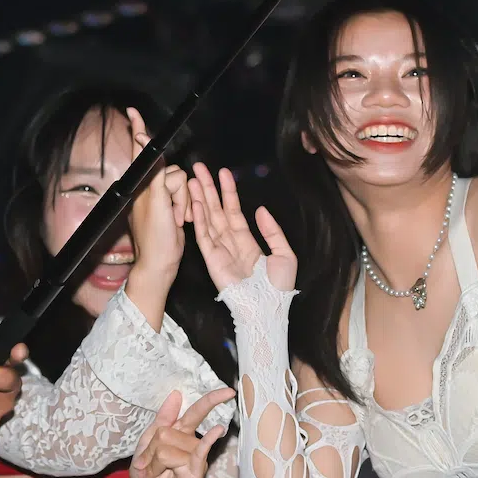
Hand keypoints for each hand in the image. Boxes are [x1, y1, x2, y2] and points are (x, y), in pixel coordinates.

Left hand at [124, 108, 186, 289]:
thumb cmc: (157, 237)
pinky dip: (186, 208)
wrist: (162, 263)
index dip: (138, 129)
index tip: (131, 111)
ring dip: (184, 201)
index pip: (141, 152)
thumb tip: (144, 142)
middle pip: (172, 170)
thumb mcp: (157, 202)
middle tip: (175, 214)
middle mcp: (148, 189)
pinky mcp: (170, 208)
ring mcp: (159, 199)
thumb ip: (155, 172)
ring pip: (181, 183)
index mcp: (141, 185)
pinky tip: (183, 221)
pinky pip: (184, 197)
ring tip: (179, 220)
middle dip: (179, 190)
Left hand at [130, 388, 233, 477]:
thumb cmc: (150, 477)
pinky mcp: (197, 472)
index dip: (211, 400)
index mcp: (180, 433)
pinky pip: (198, 452)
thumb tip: (176, 394)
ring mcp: (196, 457)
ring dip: (152, 464)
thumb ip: (160, 421)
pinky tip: (218, 431)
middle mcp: (191, 443)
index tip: (229, 391)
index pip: (196, 411)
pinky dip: (208, 440)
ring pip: (167, 448)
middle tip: (143, 465)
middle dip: (149, 448)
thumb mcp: (144, 447)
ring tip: (151, 474)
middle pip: (167, 431)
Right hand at [186, 164, 296, 292]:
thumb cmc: (278, 288)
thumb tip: (260, 210)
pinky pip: (204, 236)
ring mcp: (220, 251)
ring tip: (193, 179)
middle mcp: (231, 244)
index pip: (234, 211)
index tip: (223, 173)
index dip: (228, 192)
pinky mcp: (212, 260)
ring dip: (200, 199)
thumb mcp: (284, 254)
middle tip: (199, 168)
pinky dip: (200, 219)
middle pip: (217, 210)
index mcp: (248, 242)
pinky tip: (196, 203)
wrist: (268, 308)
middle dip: (208, 189)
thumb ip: (273, 231)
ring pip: (208, 219)